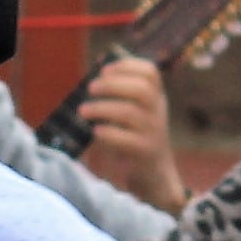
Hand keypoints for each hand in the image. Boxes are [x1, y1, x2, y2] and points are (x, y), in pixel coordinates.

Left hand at [72, 57, 184, 210]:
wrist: (155, 174)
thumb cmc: (136, 138)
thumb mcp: (136, 113)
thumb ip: (121, 96)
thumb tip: (94, 77)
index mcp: (156, 98)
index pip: (150, 73)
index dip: (127, 66)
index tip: (104, 70)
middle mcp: (158, 112)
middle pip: (142, 89)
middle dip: (113, 85)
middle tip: (90, 88)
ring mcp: (153, 132)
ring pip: (130, 113)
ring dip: (102, 108)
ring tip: (83, 110)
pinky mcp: (145, 152)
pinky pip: (126, 139)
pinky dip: (107, 133)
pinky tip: (95, 131)